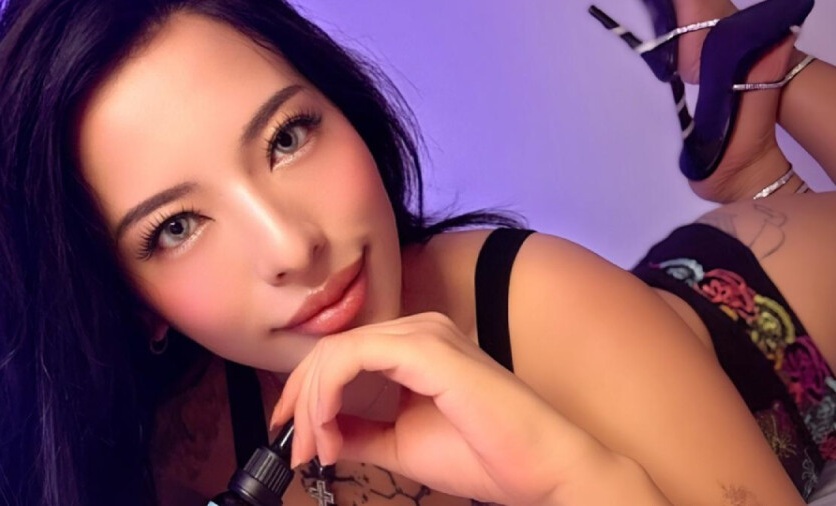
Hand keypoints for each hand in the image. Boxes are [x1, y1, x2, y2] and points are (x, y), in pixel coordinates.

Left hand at [268, 311, 607, 504]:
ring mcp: (425, 334)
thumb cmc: (483, 456)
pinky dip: (328, 395)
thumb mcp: (400, 445)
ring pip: (336, 352)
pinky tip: (329, 430)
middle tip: (298, 450)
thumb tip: (320, 432)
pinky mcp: (428, 350)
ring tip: (315, 449)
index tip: (296, 440)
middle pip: (332, 349)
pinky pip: (353, 357)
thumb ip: (360, 431)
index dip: (305, 394)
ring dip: (312, 403)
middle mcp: (419, 330)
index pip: (341, 354)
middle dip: (301, 402)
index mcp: (416, 347)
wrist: (539, 469)